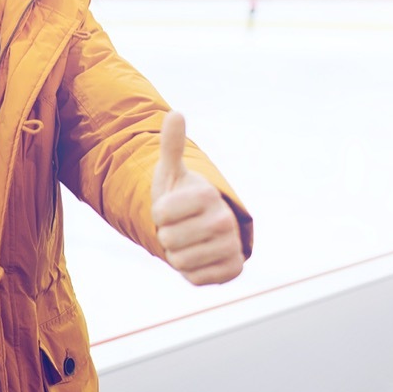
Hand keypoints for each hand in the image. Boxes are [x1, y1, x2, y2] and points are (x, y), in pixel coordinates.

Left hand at [151, 111, 244, 284]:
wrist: (204, 227)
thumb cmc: (181, 198)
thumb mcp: (172, 172)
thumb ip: (171, 145)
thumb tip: (176, 113)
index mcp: (206, 195)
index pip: (160, 214)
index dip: (159, 214)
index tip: (170, 208)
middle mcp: (225, 220)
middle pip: (169, 239)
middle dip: (167, 235)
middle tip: (180, 227)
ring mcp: (232, 247)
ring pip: (180, 261)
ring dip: (177, 254)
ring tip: (188, 241)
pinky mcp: (234, 271)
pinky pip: (195, 278)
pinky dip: (191, 271)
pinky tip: (199, 257)